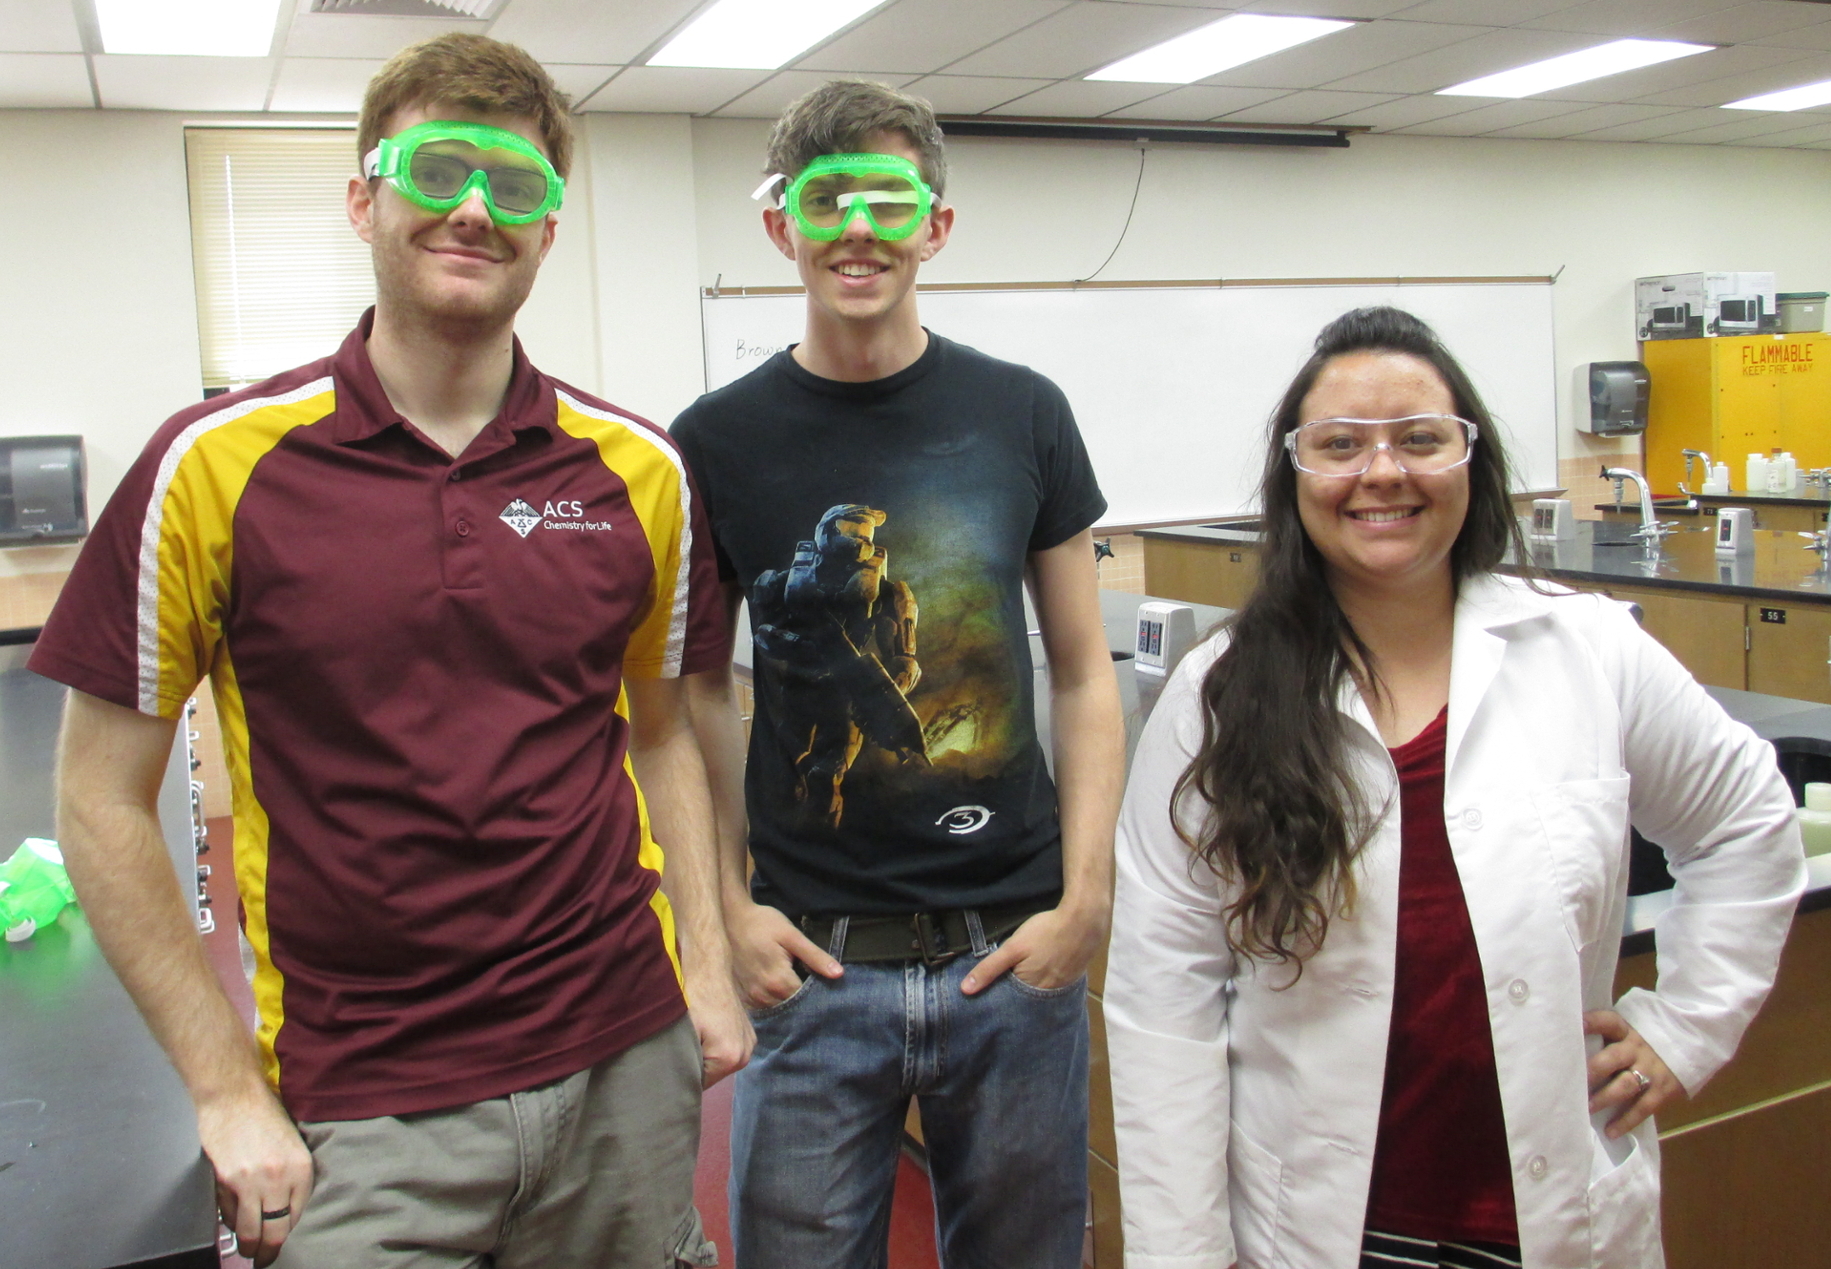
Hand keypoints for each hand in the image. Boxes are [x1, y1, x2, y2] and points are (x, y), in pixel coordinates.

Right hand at [196, 1081, 314, 1266]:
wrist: (234, 1095)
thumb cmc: (264, 1114)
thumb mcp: (292, 1145)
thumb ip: (290, 1177)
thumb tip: (283, 1210)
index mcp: (302, 1168)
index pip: (297, 1216)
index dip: (287, 1232)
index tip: (281, 1240)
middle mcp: (280, 1178)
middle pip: (276, 1232)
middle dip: (269, 1252)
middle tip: (265, 1260)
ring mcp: (251, 1182)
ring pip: (250, 1231)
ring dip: (248, 1246)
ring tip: (248, 1251)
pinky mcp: (226, 1181)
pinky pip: (228, 1214)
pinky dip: (229, 1222)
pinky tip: (232, 1222)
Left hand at [686, 965, 754, 1087]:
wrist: (708, 970)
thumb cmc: (692, 999)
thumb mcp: (682, 1035)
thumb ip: (682, 1065)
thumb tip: (675, 1086)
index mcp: (729, 1058)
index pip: (700, 1084)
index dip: (683, 1073)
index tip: (673, 1059)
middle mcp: (745, 1054)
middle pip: (712, 1074)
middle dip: (696, 1065)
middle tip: (681, 1045)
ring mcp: (749, 1044)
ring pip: (720, 1062)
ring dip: (706, 1055)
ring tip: (694, 1034)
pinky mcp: (749, 1034)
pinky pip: (729, 1050)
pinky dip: (716, 1045)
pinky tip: (706, 1028)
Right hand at [725, 900, 842, 1008]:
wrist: (730, 919)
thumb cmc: (762, 923)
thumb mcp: (792, 936)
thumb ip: (815, 957)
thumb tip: (838, 974)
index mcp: (778, 981)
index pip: (806, 1000)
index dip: (819, 995)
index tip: (828, 988)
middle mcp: (762, 995)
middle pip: (792, 1008)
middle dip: (804, 1001)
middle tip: (814, 986)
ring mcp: (750, 997)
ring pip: (777, 1009)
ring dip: (788, 1003)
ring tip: (797, 986)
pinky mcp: (742, 995)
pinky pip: (762, 1008)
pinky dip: (774, 1002)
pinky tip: (779, 990)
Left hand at [960, 905, 1107, 994]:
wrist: (1084, 920)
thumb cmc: (1046, 932)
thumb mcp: (1013, 947)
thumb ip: (989, 968)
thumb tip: (965, 990)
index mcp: (1030, 990)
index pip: (1007, 1002)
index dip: (995, 997)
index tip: (982, 995)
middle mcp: (1046, 996)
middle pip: (1023, 1001)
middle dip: (1011, 996)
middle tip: (998, 986)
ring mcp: (1061, 988)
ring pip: (1037, 995)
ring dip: (1027, 991)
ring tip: (1016, 979)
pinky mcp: (1071, 979)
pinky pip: (1051, 988)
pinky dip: (1042, 983)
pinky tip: (1038, 972)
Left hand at [1584, 1009, 1684, 1138]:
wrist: (1687, 1046)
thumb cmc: (1642, 1042)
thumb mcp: (1626, 1032)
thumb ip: (1605, 1036)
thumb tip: (1569, 1045)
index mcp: (1626, 1030)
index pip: (1609, 1022)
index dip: (1593, 1022)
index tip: (1577, 1025)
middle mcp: (1637, 1049)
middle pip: (1613, 1057)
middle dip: (1593, 1070)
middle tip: (1574, 1082)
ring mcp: (1650, 1070)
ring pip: (1626, 1084)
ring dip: (1606, 1097)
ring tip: (1588, 1108)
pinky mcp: (1662, 1091)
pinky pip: (1643, 1108)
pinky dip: (1626, 1121)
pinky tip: (1611, 1131)